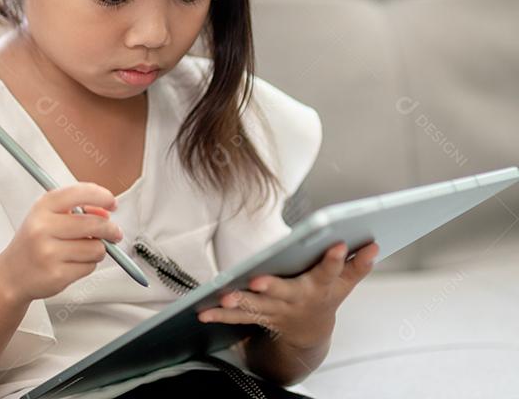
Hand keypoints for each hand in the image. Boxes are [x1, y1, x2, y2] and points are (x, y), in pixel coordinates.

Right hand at [0, 183, 122, 303]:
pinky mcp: (57, 274)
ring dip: (97, 250)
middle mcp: (43, 227)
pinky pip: (89, 267)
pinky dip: (88, 265)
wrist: (12, 274)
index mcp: (42, 207)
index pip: (79, 193)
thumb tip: (105, 213)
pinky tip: (72, 263)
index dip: (102, 196)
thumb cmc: (33, 243)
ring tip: (83, 250)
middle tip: (113, 232)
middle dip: (110, 229)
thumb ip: (76, 210)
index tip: (112, 203)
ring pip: (96, 248)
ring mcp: (49, 252)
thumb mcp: (48, 216)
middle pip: (94, 223)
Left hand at [198, 241, 378, 349]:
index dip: (333, 259)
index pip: (329, 271)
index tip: (336, 243)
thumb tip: (373, 243)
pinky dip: (220, 314)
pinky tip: (203, 311)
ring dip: (239, 303)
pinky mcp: (257, 316)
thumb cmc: (325, 297)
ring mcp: (275, 310)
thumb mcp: (344, 283)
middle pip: (284, 292)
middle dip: (272, 287)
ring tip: (224, 298)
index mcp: (319, 287)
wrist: (308, 333)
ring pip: (256, 306)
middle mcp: (296, 300)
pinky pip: (237, 316)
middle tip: (258, 280)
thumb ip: (357, 264)